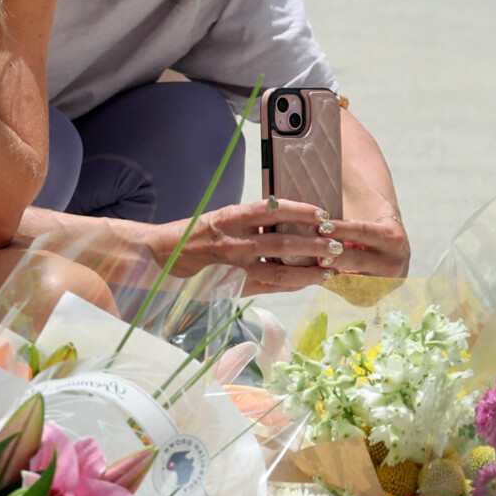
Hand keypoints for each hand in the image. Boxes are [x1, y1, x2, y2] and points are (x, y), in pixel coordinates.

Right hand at [154, 196, 410, 291]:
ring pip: (279, 267)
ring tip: (329, 267)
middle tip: (336, 243)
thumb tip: (284, 216)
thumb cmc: (193, 235)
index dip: (300, 211)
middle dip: (313, 243)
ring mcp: (234, 266)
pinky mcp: (232, 285)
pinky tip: (307, 282)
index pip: (272, 209)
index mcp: (230, 217)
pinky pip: (268, 286)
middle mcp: (234, 240)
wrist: (160, 256)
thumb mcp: (220, 218)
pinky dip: (289, 284)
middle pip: (283, 241)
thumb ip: (249, 220)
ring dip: (308, 268)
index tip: (322, 212)